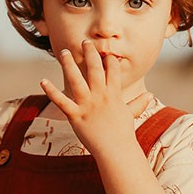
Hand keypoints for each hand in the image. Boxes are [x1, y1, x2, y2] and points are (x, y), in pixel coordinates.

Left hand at [40, 41, 150, 156]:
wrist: (116, 151)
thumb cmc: (123, 133)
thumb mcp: (131, 114)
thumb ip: (138, 103)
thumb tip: (150, 95)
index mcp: (114, 94)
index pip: (113, 69)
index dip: (109, 58)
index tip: (105, 51)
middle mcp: (100, 96)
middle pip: (95, 68)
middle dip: (90, 53)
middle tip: (84, 42)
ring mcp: (87, 105)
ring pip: (76, 79)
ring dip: (69, 64)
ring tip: (64, 52)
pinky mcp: (75, 115)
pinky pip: (61, 101)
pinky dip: (51, 91)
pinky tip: (42, 81)